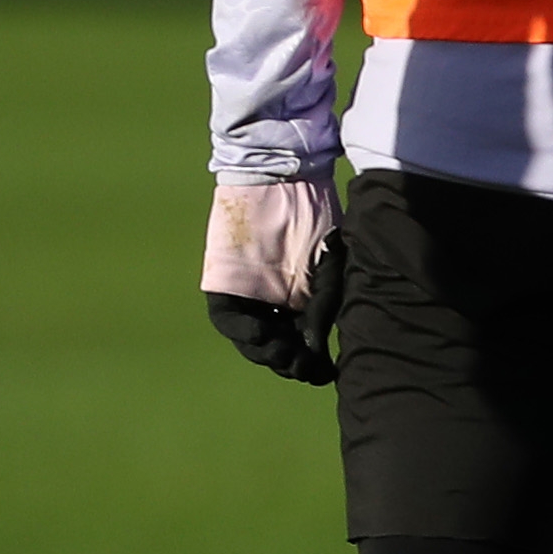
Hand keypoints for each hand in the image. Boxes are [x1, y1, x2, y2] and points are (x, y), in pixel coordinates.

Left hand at [203, 174, 341, 385]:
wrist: (285, 179)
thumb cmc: (314, 218)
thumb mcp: (328, 269)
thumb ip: (323, 309)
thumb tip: (319, 351)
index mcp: (300, 302)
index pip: (303, 344)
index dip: (313, 363)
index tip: (327, 374)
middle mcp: (272, 304)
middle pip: (278, 348)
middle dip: (291, 364)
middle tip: (305, 370)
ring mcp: (247, 296)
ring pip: (253, 341)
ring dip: (268, 354)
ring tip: (285, 358)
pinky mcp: (224, 286)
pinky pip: (228, 319)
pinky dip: (243, 331)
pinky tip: (261, 336)